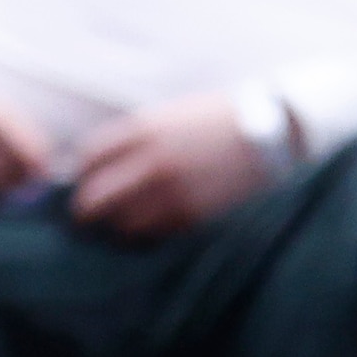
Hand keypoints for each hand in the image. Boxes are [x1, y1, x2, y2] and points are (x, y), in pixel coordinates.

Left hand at [60, 89, 279, 240]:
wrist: (275, 134)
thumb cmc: (217, 123)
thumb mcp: (170, 118)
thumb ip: (135, 140)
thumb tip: (100, 166)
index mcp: (142, 130)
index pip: (88, 159)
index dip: (81, 174)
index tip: (85, 182)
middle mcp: (151, 162)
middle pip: (94, 197)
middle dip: (84, 211)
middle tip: (84, 219)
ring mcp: (173, 192)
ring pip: (121, 225)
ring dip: (114, 230)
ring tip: (115, 232)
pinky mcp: (195, 216)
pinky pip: (155, 236)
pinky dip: (144, 239)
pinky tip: (146, 235)